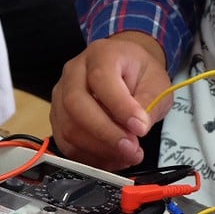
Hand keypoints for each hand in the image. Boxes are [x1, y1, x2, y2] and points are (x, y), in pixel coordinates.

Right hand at [50, 32, 172, 169]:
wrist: (125, 69)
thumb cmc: (140, 74)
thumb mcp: (156, 82)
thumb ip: (149, 103)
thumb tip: (138, 129)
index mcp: (101, 54)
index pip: (101, 79)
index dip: (120, 107)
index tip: (140, 128)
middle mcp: (74, 71)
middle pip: (76, 104)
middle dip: (105, 133)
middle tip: (132, 150)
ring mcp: (61, 94)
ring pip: (68, 127)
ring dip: (99, 149)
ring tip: (127, 156)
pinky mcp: (58, 117)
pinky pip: (66, 143)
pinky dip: (90, 157)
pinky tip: (112, 158)